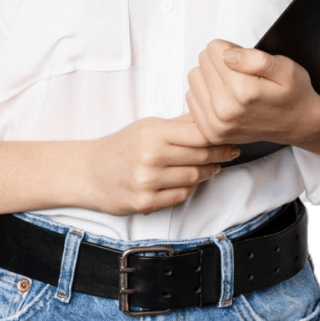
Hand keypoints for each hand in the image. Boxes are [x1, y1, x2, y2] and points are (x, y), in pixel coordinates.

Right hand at [84, 114, 240, 216]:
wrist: (88, 172)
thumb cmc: (120, 147)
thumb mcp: (147, 127)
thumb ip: (178, 125)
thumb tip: (208, 117)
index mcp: (153, 132)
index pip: (198, 135)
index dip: (219, 139)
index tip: (231, 140)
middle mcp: (150, 156)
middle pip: (199, 157)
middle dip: (218, 156)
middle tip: (230, 153)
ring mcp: (147, 181)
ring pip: (193, 178)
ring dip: (206, 173)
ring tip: (212, 167)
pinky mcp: (145, 203)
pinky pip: (180, 196)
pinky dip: (189, 189)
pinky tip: (189, 182)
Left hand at [186, 39, 319, 147]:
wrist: (298, 124)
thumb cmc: (292, 94)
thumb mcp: (285, 68)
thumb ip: (255, 59)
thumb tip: (226, 55)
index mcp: (243, 91)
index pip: (213, 49)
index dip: (230, 49)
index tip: (244, 59)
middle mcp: (225, 111)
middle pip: (202, 61)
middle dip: (220, 61)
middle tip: (242, 73)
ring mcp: (216, 125)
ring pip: (194, 78)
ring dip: (211, 77)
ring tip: (234, 85)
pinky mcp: (210, 133)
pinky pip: (191, 98)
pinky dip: (206, 94)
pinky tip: (225, 98)